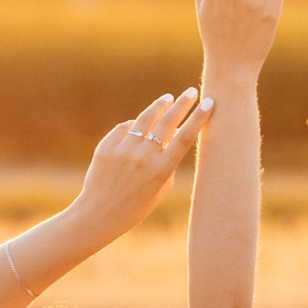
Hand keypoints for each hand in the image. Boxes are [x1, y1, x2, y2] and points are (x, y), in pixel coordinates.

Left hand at [69, 88, 212, 237]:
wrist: (98, 215)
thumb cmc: (135, 206)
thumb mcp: (160, 189)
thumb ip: (167, 162)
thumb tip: (170, 135)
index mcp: (161, 170)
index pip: (185, 137)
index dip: (199, 118)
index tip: (209, 103)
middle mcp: (143, 157)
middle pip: (168, 122)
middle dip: (183, 104)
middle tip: (191, 92)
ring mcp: (123, 151)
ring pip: (145, 119)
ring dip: (159, 106)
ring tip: (168, 98)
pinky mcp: (106, 148)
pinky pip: (124, 129)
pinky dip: (133, 126)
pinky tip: (139, 124)